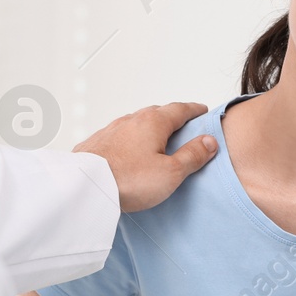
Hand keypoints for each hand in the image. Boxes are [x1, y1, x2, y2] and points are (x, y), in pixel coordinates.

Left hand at [73, 102, 217, 211]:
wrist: (86, 186)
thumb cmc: (128, 179)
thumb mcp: (171, 172)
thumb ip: (192, 156)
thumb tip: (209, 142)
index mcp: (153, 122)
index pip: (180, 109)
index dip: (194, 110)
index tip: (202, 111)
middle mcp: (131, 120)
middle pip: (157, 113)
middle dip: (171, 117)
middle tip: (182, 125)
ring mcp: (111, 130)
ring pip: (135, 123)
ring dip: (148, 128)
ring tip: (156, 139)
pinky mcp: (96, 144)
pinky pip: (118, 136)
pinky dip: (129, 139)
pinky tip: (129, 151)